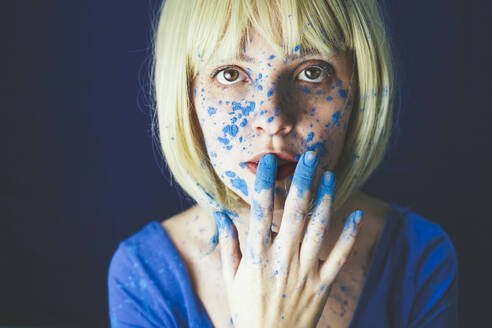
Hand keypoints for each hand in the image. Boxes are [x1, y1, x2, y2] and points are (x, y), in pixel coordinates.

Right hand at [214, 150, 362, 327]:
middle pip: (295, 213)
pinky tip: (356, 215)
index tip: (268, 160)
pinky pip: (339, 257)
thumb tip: (221, 216)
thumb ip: (228, 246)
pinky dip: (349, 236)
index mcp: (257, 257)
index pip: (260, 212)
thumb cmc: (247, 310)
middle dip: (303, 180)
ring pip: (319, 229)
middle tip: (310, 155)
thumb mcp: (231, 279)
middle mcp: (283, 260)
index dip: (264, 183)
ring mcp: (305, 272)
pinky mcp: (322, 285)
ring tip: (329, 174)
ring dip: (326, 200)